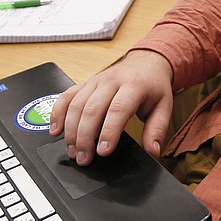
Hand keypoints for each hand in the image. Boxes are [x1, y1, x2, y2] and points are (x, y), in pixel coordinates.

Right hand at [49, 50, 173, 166]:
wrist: (146, 62)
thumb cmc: (153, 86)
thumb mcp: (164, 106)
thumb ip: (157, 130)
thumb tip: (153, 151)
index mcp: (134, 86)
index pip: (118, 109)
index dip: (109, 131)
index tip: (103, 151)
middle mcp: (111, 82)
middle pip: (92, 108)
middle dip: (85, 136)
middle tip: (84, 158)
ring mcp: (96, 81)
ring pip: (77, 104)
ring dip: (71, 129)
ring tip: (72, 151)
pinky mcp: (85, 83)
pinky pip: (67, 96)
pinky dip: (58, 112)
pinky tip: (56, 130)